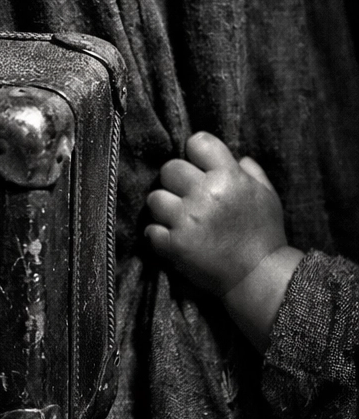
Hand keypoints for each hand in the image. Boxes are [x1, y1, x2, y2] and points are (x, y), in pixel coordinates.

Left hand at [146, 132, 290, 296]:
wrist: (257, 276)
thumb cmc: (264, 234)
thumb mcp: (267, 196)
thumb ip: (250, 172)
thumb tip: (236, 157)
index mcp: (229, 177)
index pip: (197, 142)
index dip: (195, 152)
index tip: (198, 166)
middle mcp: (205, 194)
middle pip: (169, 168)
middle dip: (176, 180)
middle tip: (186, 196)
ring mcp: (187, 219)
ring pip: (154, 198)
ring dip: (164, 207)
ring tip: (178, 218)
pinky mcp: (173, 243)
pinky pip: (150, 228)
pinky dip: (158, 234)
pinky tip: (173, 237)